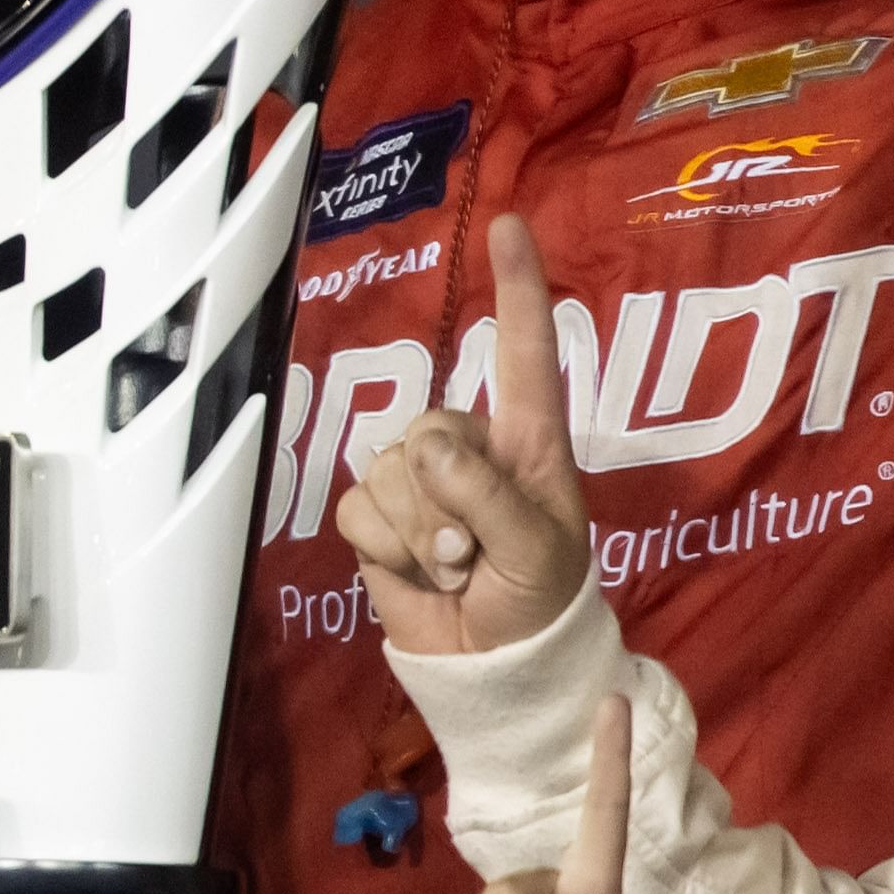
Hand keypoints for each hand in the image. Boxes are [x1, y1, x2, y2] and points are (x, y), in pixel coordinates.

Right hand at [334, 212, 590, 656]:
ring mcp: (418, 483)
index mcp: (528, 440)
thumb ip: (484, 493)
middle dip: (442, 497)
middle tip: (475, 553)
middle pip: (425, 425)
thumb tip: (423, 444)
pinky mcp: (375, 520)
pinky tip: (417, 572)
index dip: (518, 288)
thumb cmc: (539, 603)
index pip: (522, 351)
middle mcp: (469, 449)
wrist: (493, 669)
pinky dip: (384, 548)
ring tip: (455, 569)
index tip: (509, 225)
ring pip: (384, 471)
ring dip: (416, 532)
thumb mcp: (535, 549)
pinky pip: (355, 509)